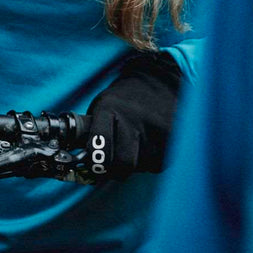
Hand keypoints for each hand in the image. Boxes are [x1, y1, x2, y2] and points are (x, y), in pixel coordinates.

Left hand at [85, 51, 182, 180]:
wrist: (157, 81)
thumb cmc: (122, 101)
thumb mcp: (101, 108)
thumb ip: (91, 134)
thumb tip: (81, 164)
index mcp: (109, 109)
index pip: (100, 146)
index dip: (96, 163)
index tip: (96, 168)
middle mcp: (133, 118)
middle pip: (124, 163)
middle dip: (118, 171)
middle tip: (115, 165)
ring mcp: (154, 127)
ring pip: (142, 167)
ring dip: (137, 163)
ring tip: (136, 143)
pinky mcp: (171, 136)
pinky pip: (158, 164)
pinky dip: (152, 160)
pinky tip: (150, 142)